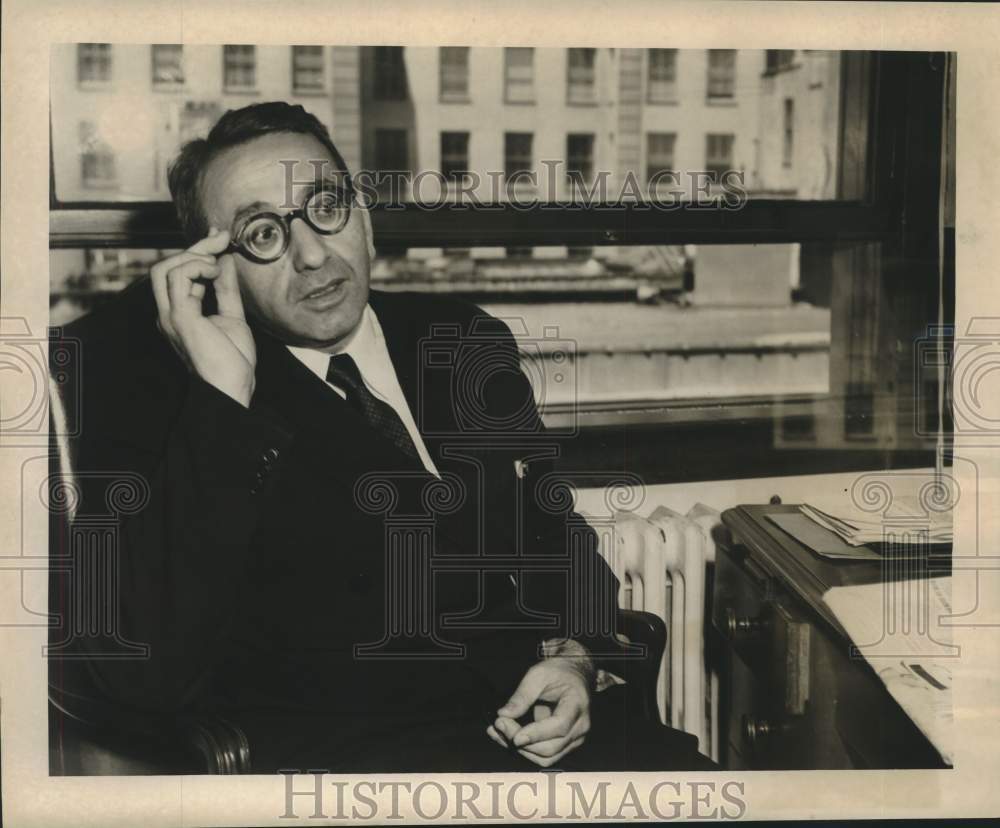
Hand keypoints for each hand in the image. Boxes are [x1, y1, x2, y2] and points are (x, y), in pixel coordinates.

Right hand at [151, 227, 255, 407]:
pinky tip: (214, 271)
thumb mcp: (232, 316)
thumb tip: (226, 260)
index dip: (197, 252)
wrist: (232, 387)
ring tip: (218, 262)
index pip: (178, 274)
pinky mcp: (180, 317)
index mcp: (179, 314)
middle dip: (194, 248)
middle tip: (221, 237)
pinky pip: (178, 277)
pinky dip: (197, 267)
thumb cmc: (232, 361)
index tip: (219, 238)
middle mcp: (169, 313)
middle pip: (167, 267)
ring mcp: (171, 315)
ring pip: (166, 268)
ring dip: (194, 256)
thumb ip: (227, 290)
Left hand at [487, 655, 592, 767]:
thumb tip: (504, 714)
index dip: (536, 734)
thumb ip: (522, 695)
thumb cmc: (558, 672)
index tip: (514, 737)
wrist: (573, 676)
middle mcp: (580, 727)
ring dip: (520, 750)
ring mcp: (574, 739)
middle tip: (499, 724)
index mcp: (577, 704)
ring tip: (497, 732)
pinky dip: (524, 750)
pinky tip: (506, 737)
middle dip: (521, 741)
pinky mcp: (565, 745)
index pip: (559, 726)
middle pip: (550, 747)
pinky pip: (544, 755)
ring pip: (546, 757)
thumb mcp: (539, 674)